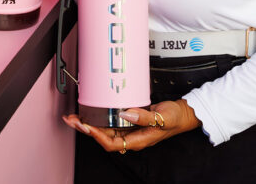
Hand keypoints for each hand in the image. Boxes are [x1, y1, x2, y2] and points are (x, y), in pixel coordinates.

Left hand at [61, 99, 201, 152]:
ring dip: (89, 124)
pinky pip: (110, 122)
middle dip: (86, 130)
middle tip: (72, 120)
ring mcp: (129, 130)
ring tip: (75, 117)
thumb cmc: (175, 118)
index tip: (87, 126)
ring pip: (105, 130)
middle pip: (103, 138)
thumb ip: (145, 117)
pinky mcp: (129, 121)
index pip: (112, 143)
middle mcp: (131, 137)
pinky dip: (98, 118)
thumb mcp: (162, 116)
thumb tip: (126, 114)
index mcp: (138, 140)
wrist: (182, 114)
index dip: (97, 136)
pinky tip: (91, 112)